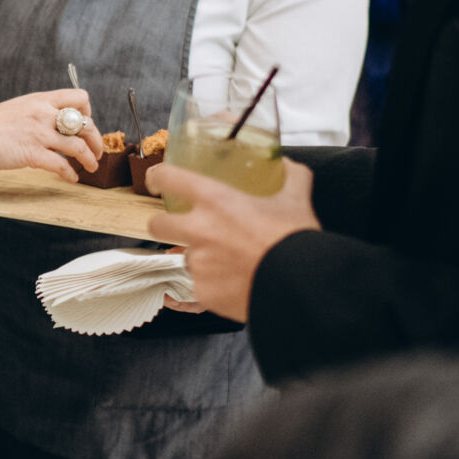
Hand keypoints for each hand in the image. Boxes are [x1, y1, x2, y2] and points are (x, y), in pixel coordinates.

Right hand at [0, 89, 99, 182]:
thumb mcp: (16, 109)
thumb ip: (36, 114)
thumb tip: (50, 124)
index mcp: (40, 100)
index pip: (79, 98)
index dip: (88, 112)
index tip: (84, 124)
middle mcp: (43, 114)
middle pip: (85, 123)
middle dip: (96, 139)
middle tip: (96, 151)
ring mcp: (39, 134)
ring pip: (79, 146)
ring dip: (90, 159)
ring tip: (91, 167)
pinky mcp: (33, 155)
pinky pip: (62, 166)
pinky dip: (70, 174)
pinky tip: (71, 179)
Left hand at [147, 160, 320, 321]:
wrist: (302, 286)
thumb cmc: (296, 241)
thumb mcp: (296, 199)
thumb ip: (291, 177)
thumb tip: (289, 166)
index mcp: (215, 201)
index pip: (168, 177)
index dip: (157, 177)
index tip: (157, 180)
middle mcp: (199, 230)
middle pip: (156, 225)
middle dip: (163, 226)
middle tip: (180, 228)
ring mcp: (198, 264)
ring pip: (183, 258)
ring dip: (198, 258)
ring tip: (225, 261)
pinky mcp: (203, 292)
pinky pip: (198, 287)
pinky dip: (211, 286)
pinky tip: (232, 283)